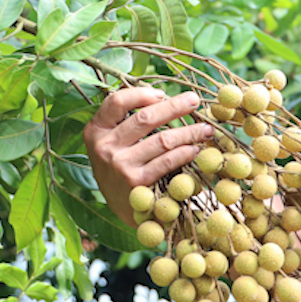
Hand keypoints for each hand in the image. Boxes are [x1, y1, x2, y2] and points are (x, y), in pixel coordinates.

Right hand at [83, 87, 213, 225]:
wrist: (122, 207)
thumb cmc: (122, 166)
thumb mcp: (113, 142)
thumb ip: (127, 120)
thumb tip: (163, 97)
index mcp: (96, 130)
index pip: (117, 101)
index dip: (142, 94)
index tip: (163, 94)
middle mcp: (104, 146)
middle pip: (145, 117)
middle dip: (175, 106)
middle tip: (194, 100)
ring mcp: (119, 165)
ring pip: (162, 139)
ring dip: (189, 131)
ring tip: (205, 129)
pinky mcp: (136, 182)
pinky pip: (167, 161)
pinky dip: (185, 152)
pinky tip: (195, 149)